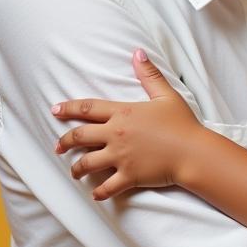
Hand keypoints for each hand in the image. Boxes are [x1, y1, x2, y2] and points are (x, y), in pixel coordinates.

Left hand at [52, 50, 203, 199]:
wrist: (192, 151)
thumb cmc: (182, 123)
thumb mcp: (165, 95)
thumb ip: (149, 74)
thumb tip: (137, 52)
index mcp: (122, 113)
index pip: (88, 108)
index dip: (68, 108)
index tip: (54, 110)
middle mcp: (116, 134)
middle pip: (80, 136)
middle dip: (64, 141)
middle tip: (57, 147)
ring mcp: (120, 157)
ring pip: (87, 163)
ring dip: (77, 169)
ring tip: (74, 172)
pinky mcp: (128, 176)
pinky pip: (106, 187)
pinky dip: (98, 193)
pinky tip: (95, 194)